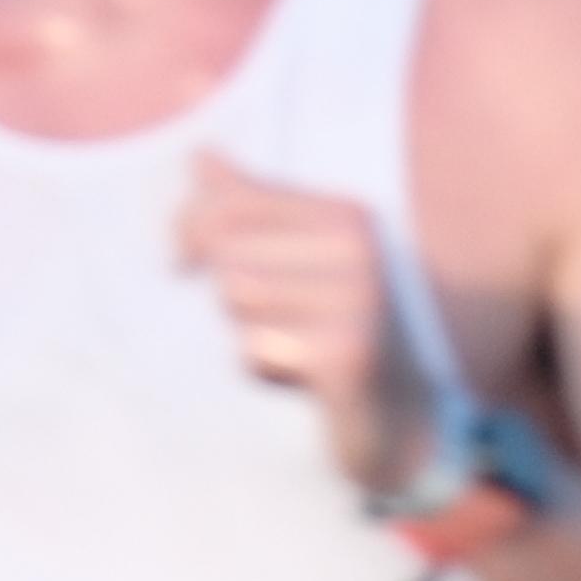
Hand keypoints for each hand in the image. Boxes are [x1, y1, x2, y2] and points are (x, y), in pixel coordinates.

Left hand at [176, 151, 439, 495]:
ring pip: (237, 301)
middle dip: (229, 299)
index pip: (229, 205)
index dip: (187, 232)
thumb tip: (200, 154)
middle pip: (227, 257)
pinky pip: (255, 349)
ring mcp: (360, 299)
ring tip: (290, 350)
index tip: (180, 262)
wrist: (401, 426)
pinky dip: (262, 370)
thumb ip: (248, 206)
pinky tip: (300, 378)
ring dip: (248, 336)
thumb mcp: (296, 262)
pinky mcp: (348, 353)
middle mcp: (359, 247)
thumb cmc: (336, 338)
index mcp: (346, 214)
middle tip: (273, 327)